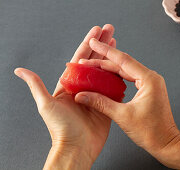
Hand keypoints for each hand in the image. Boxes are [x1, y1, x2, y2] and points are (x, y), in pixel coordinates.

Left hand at [14, 25, 115, 169]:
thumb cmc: (61, 129)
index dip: (88, 43)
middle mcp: (84, 87)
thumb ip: (36, 86)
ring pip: (105, 71)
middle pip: (94, 61)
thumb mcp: (46, 105)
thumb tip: (21, 70)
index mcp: (70, 84)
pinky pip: (113, 87)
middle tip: (109, 31)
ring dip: (111, 57)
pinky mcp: (106, 103)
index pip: (80, 58)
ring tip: (117, 43)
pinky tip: (122, 67)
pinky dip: (118, 75)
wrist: (77, 147)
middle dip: (102, 44)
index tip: (96, 31)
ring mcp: (96, 94)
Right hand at [75, 38, 179, 161]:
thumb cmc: (151, 132)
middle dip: (104, 61)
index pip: (123, 60)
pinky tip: (105, 77)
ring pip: (126, 71)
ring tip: (92, 66)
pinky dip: (116, 77)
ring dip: (109, 69)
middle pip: (123, 64)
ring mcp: (150, 83)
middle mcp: (151, 77)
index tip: (94, 42)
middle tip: (87, 59)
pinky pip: (130, 78)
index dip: (106, 51)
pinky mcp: (147, 89)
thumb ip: (101, 103)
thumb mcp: (123, 116)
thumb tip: (82, 95)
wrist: (166, 143)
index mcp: (149, 79)